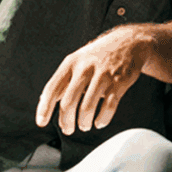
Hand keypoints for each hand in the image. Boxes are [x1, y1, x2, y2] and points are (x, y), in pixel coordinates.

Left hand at [35, 25, 149, 135]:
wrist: (130, 41)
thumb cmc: (100, 54)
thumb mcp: (78, 60)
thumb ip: (63, 80)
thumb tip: (44, 100)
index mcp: (72, 62)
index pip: (52, 88)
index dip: (44, 108)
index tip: (42, 122)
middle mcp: (86, 67)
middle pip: (69, 102)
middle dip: (66, 121)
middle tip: (68, 129)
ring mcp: (104, 74)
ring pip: (87, 107)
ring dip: (84, 122)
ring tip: (85, 125)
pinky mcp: (120, 81)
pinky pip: (108, 106)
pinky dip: (102, 119)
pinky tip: (100, 121)